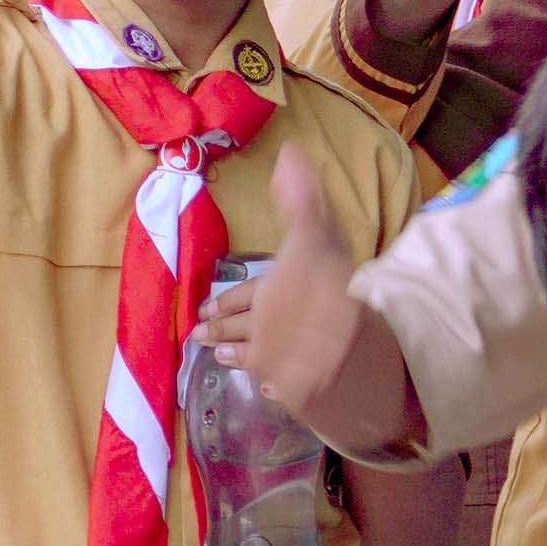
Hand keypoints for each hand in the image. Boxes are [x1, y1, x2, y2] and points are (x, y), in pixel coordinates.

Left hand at [193, 145, 366, 416]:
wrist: (346, 352)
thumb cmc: (330, 289)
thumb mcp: (314, 233)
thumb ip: (299, 196)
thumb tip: (289, 152)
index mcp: (268, 292)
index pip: (242, 295)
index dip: (226, 300)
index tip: (206, 307)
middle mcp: (266, 329)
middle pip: (240, 329)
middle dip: (221, 330)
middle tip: (200, 337)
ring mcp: (280, 365)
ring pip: (252, 360)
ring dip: (236, 357)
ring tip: (221, 358)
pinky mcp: (298, 393)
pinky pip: (279, 390)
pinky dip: (272, 388)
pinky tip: (268, 391)